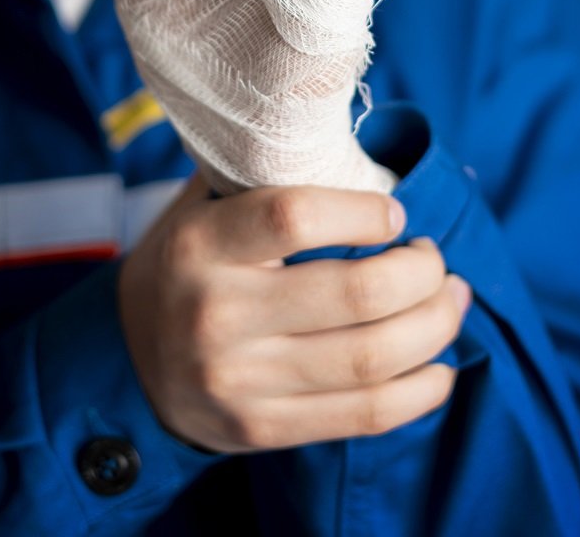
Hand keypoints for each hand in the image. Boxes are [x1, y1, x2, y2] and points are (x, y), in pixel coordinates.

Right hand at [116, 173, 468, 452]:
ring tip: (450, 301)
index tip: (394, 213)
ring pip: (370, 358)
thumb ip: (264, 176)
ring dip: (434, 327)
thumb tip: (365, 150)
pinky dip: (419, 392)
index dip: (364, 211)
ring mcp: (238, 380)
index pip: (296, 217)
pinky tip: (440, 367)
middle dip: (422, 273)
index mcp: (200, 244)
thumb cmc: (189, 266)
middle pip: (356, 293)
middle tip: (436, 260)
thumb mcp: (202, 208)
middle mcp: (216, 314)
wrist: (129, 362)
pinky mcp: (261, 429)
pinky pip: (363, 415)